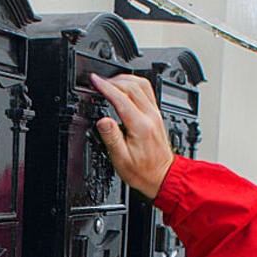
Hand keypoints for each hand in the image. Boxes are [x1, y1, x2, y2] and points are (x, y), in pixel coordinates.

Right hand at [89, 73, 174, 199]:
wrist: (163, 176)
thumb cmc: (143, 171)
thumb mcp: (121, 160)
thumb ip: (111, 138)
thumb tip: (102, 121)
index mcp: (140, 126)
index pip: (121, 99)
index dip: (105, 87)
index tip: (94, 81)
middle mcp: (150, 116)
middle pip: (132, 86)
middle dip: (112, 80)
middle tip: (98, 81)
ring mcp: (155, 114)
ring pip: (142, 84)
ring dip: (125, 79)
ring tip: (110, 81)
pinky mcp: (156, 115)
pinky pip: (147, 91)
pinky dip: (134, 84)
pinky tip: (125, 86)